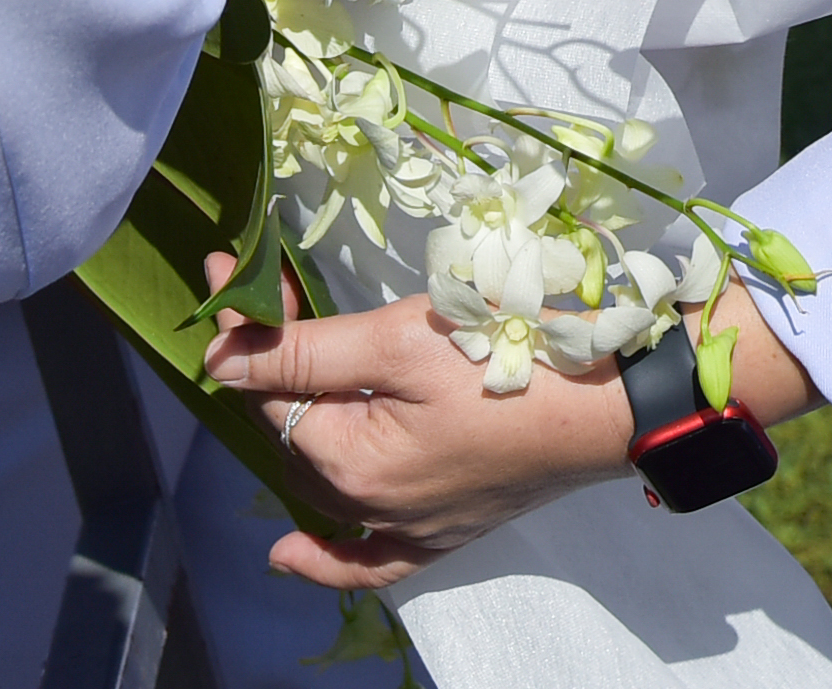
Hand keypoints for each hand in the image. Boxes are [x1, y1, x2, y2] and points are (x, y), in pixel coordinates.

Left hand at [203, 269, 826, 592]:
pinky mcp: (444, 533)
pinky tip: (289, 554)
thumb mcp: (401, 341)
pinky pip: (369, 560)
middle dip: (273, 365)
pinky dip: (328, 558)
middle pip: (293, 434)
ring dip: (290, 431)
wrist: (613, 401)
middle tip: (267, 296)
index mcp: (351, 466)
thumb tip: (218, 360)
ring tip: (273, 374)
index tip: (230, 271)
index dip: (249, 331)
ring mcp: (408, 529)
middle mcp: (369, 511)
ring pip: (320, 485)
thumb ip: (307, 353)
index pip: (272, 392)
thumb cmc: (509, 356)